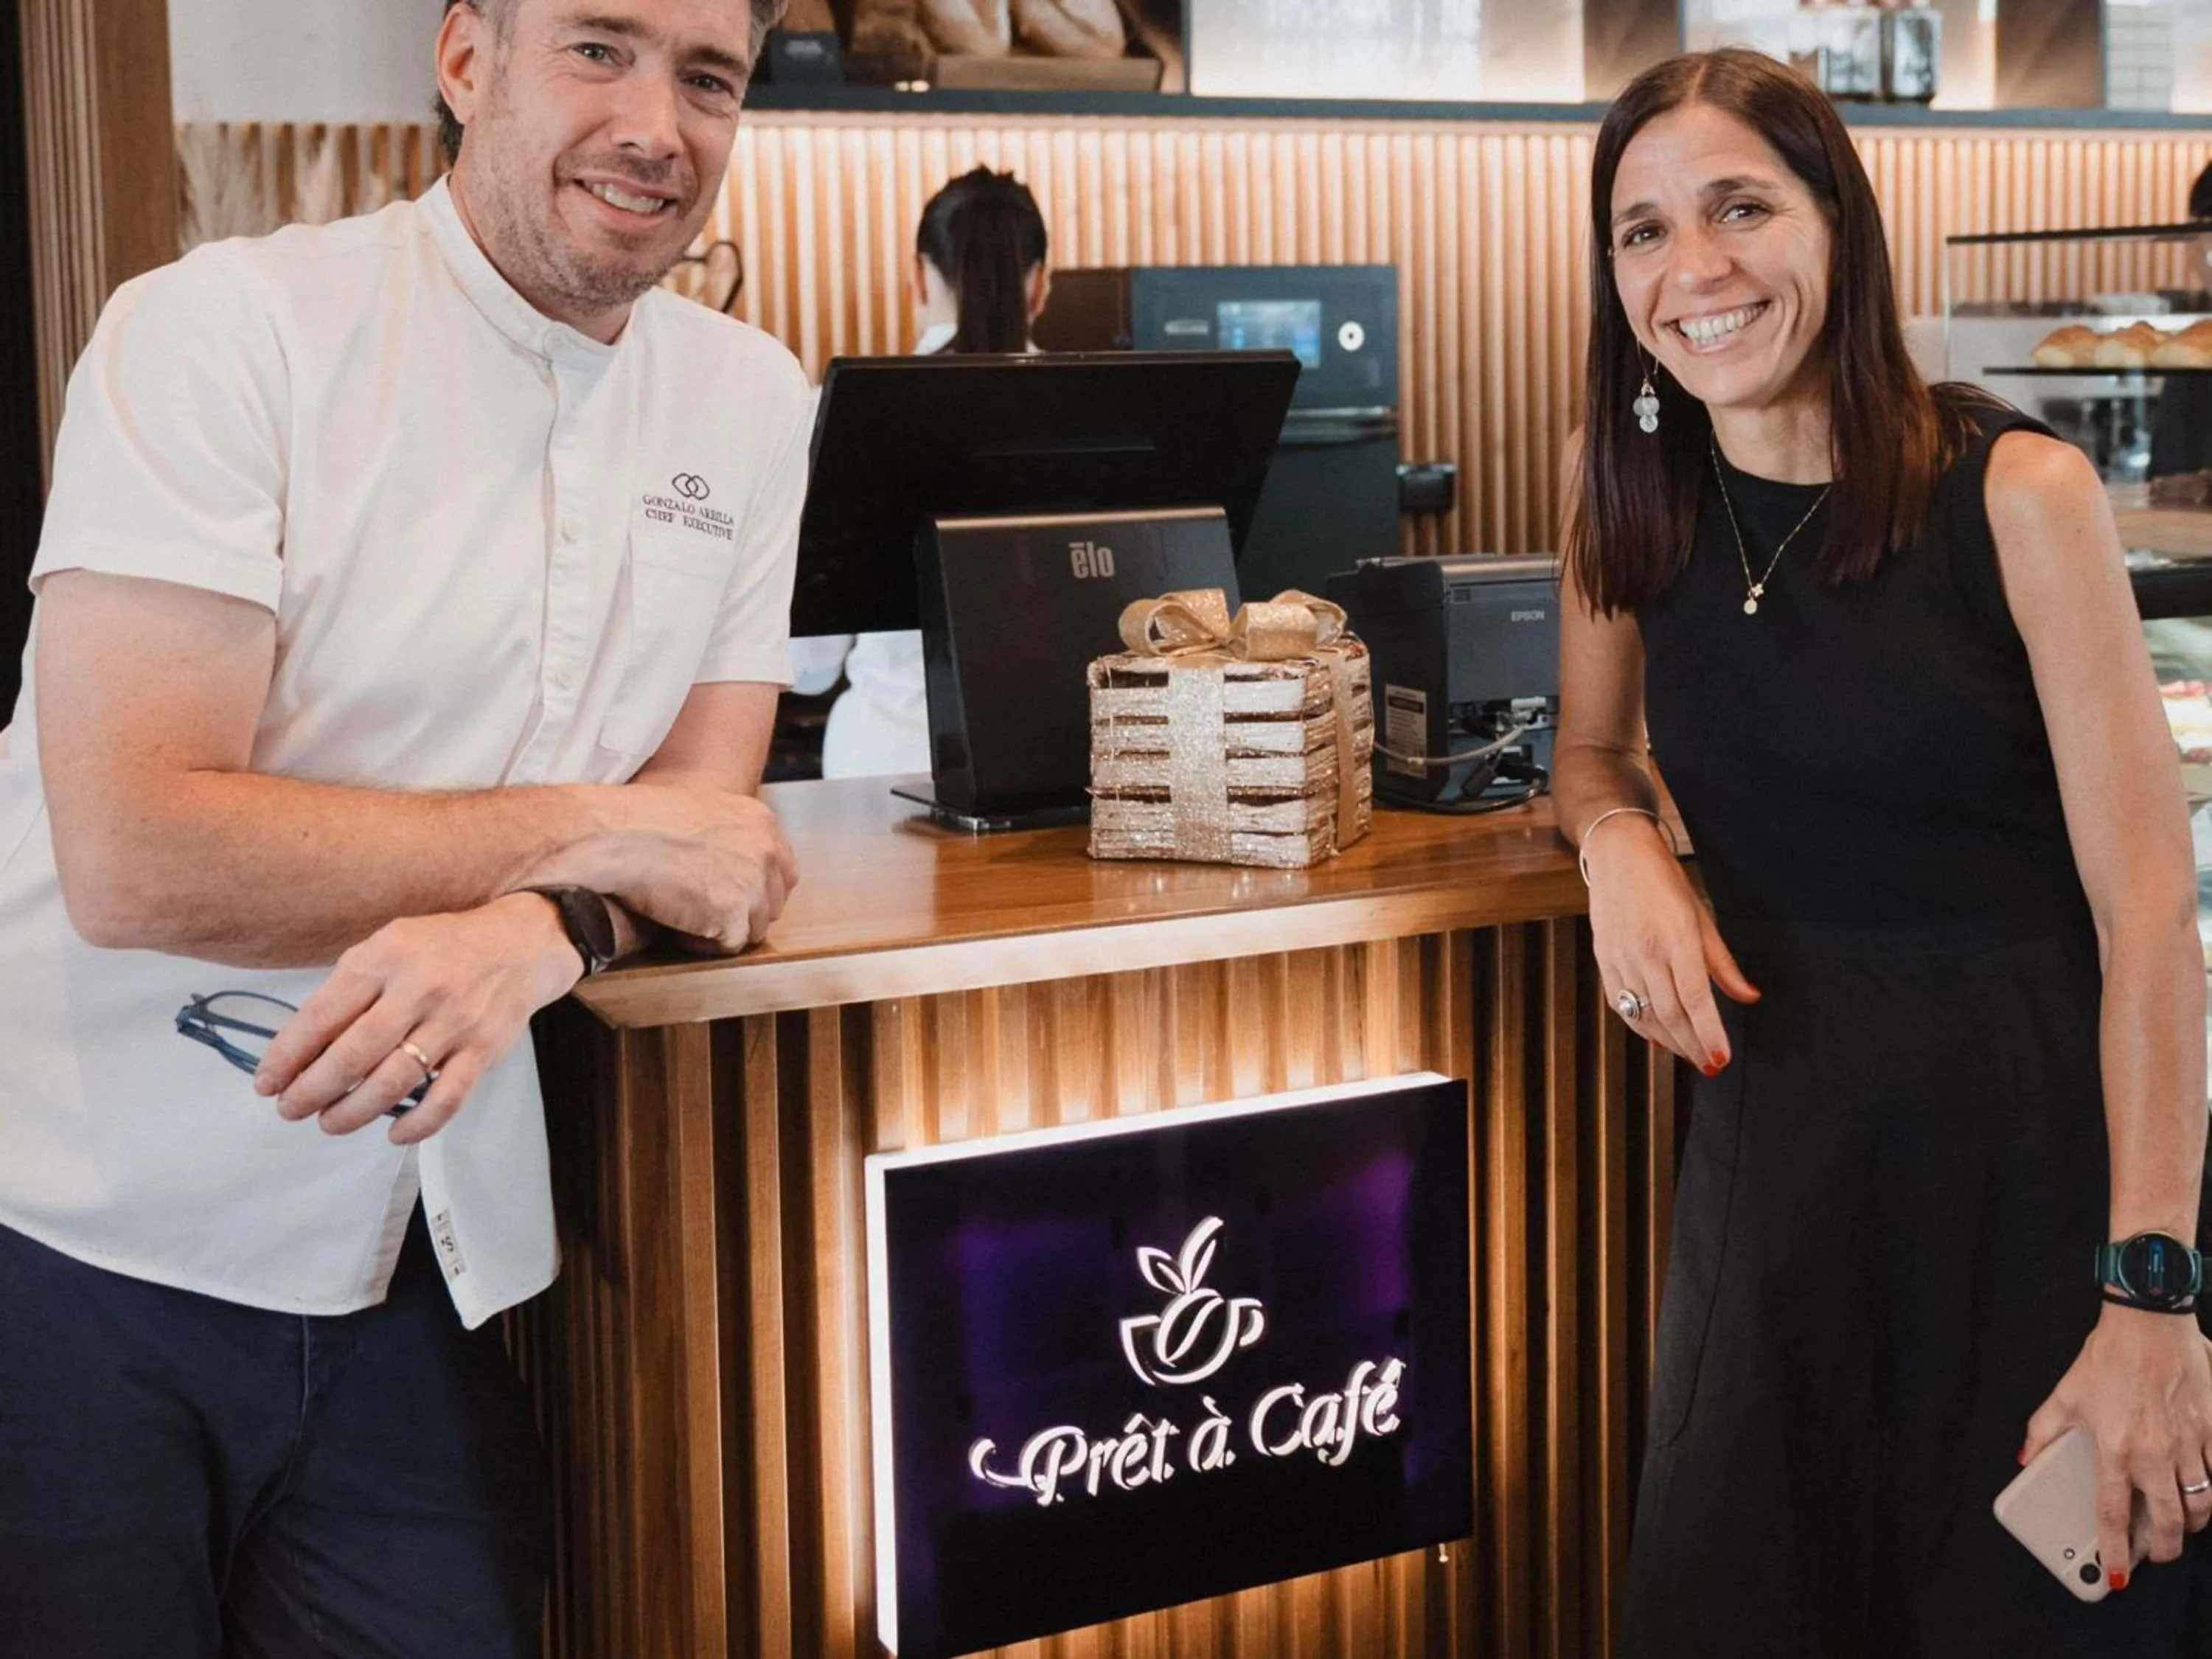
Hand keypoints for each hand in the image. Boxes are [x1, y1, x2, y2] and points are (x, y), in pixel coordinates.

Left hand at [254, 893, 582, 1144]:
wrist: (521, 943)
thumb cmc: (443, 947)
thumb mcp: (390, 944)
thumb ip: (352, 987)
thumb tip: (303, 1046)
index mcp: (386, 956)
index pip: (323, 1014)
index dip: (288, 1056)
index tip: (267, 1082)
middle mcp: (420, 987)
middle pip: (352, 1054)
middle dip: (311, 1090)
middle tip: (290, 1109)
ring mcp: (455, 1021)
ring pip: (393, 1082)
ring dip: (352, 1112)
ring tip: (329, 1122)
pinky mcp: (484, 1049)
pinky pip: (447, 1099)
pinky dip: (417, 1124)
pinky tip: (393, 1133)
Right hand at [569, 783, 796, 949]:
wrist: (613, 836)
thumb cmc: (640, 822)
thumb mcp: (700, 812)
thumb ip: (728, 837)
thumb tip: (731, 867)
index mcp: (761, 823)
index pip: (783, 872)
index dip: (757, 891)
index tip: (729, 898)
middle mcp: (766, 851)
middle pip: (772, 903)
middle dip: (740, 913)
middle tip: (701, 911)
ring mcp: (753, 883)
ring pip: (753, 928)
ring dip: (720, 929)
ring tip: (682, 916)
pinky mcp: (734, 913)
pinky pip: (729, 945)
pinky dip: (703, 943)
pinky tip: (676, 926)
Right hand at [1584, 818, 1758, 1070]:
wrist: (1617, 854)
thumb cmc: (1664, 881)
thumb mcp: (1702, 917)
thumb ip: (1723, 963)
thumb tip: (1749, 996)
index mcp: (1675, 937)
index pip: (1695, 998)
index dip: (1709, 1033)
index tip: (1721, 1058)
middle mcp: (1645, 952)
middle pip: (1670, 1014)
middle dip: (1692, 1046)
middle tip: (1709, 1065)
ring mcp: (1620, 958)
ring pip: (1645, 1014)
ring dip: (1669, 1041)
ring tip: (1689, 1054)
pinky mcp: (1604, 960)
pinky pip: (1621, 1004)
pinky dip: (1640, 1026)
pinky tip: (1658, 1038)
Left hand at [2024, 1306, 2211, 1586]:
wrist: (2149, 1323)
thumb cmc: (2107, 1357)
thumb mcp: (2065, 1394)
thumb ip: (2043, 1431)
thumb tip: (2025, 1458)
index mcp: (2115, 1448)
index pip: (2113, 1514)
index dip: (2115, 1551)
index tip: (2116, 1576)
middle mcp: (2154, 1454)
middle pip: (2166, 1522)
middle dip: (2162, 1549)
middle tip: (2155, 1554)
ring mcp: (2188, 1444)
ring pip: (2201, 1505)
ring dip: (2191, 1524)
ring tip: (2179, 1527)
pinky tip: (2204, 1493)